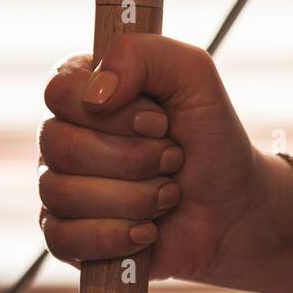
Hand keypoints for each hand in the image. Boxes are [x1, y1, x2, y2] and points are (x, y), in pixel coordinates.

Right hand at [38, 34, 292, 288]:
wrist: (233, 208)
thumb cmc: (210, 137)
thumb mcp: (194, 75)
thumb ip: (144, 54)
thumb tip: (95, 94)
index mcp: (85, 90)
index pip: (59, 90)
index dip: (113, 112)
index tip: (159, 121)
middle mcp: (63, 135)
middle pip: (59, 144)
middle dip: (133, 158)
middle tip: (172, 158)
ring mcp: (59, 187)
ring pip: (62, 193)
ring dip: (134, 198)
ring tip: (167, 194)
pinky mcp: (65, 236)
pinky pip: (62, 239)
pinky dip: (116, 236)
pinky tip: (147, 231)